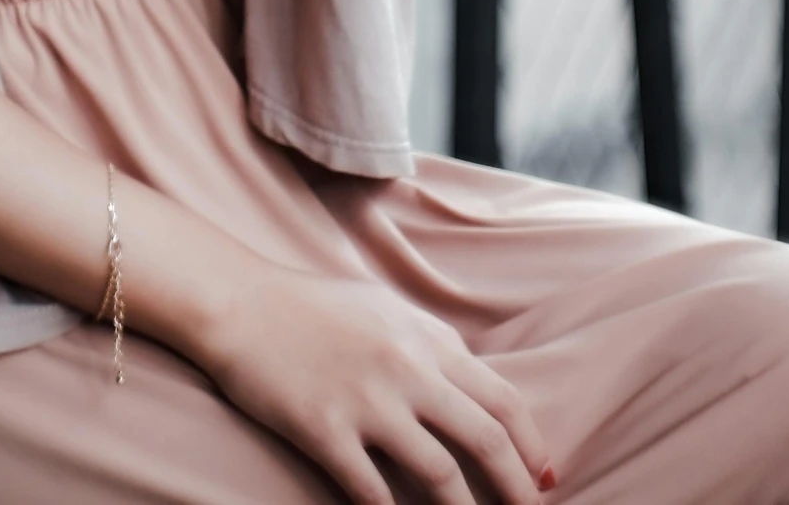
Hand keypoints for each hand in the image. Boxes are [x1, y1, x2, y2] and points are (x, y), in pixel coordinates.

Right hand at [199, 266, 554, 504]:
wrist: (242, 302)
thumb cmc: (312, 304)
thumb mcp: (384, 307)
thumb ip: (430, 343)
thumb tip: (471, 384)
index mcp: (425, 337)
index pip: (501, 397)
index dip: (531, 443)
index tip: (546, 477)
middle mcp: (406, 368)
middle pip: (485, 438)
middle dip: (518, 488)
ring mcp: (367, 401)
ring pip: (440, 474)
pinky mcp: (326, 429)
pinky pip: (372, 491)